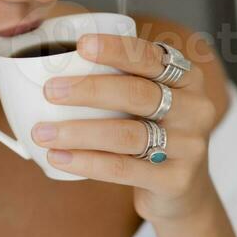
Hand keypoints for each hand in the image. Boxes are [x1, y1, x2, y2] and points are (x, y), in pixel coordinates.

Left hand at [30, 32, 219, 224]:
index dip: (116, 49)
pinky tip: (58, 157)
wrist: (180, 190)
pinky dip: (86, 163)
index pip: (150, 57)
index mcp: (187, 77)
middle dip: (89, 90)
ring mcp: (189, 146)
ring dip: (78, 132)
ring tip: (42, 132)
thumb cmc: (150, 131)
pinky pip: (123, 168)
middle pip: (137, 94)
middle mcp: (194, 108)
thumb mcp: (146, 101)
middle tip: (50, 91)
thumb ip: (118, 78)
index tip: (80, 45)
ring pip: (126, 134)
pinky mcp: (176, 180)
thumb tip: (48, 60)